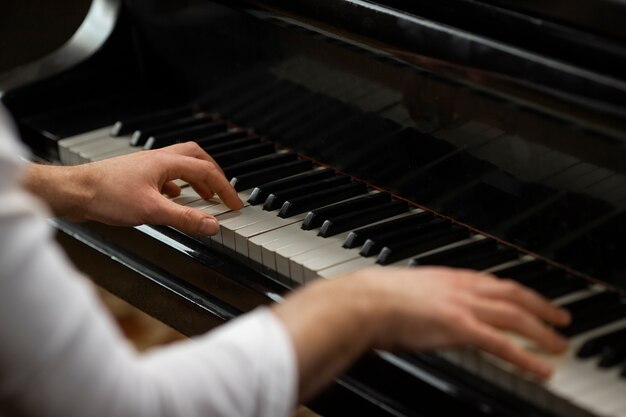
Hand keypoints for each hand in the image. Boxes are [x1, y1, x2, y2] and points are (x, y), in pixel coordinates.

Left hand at [24, 142, 242, 234]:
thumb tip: (212, 224)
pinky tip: (173, 199)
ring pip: (180, 165)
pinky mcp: (136, 176)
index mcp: (166, 162)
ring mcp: (146, 166)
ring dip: (196, 178)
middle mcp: (158, 159)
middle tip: (223, 191)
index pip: (206, 171)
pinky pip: (165, 174)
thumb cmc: (105, 195)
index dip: (225, 188)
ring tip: (204, 195)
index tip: (234, 203)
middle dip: (214, 174)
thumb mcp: (151, 211)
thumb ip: (185, 218)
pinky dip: (178, 185)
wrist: (74, 192)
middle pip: (196, 157)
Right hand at [363, 267, 568, 374]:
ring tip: (558, 345)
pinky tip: (540, 368)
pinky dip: (525, 357)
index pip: (494, 282)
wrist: (364, 301)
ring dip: (542, 331)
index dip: (518, 292)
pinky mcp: (460, 327)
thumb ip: (424, 297)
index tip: (530, 299)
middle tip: (560, 319)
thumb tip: (424, 306)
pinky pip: (502, 344)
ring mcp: (463, 306)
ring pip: (515, 316)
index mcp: (448, 277)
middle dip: (541, 306)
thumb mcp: (407, 290)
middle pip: (513, 295)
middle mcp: (461, 287)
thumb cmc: (375, 297)